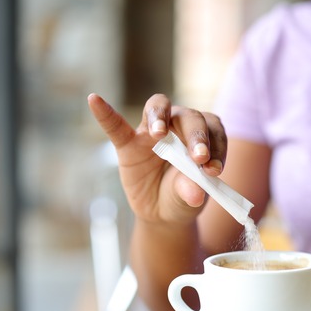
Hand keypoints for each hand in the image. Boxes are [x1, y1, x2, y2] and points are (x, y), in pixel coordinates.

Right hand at [86, 93, 226, 225]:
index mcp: (203, 136)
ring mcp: (152, 132)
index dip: (216, 146)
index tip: (214, 170)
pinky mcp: (128, 143)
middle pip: (189, 116)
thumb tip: (196, 193)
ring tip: (159, 133)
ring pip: (159, 108)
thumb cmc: (183, 195)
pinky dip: (105, 113)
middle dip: (196, 135)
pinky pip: (116, 126)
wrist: (163, 211)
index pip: (213, 130)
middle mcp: (180, 126)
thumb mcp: (190, 197)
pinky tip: (94, 100)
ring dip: (160, 116)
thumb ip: (192, 190)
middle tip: (199, 158)